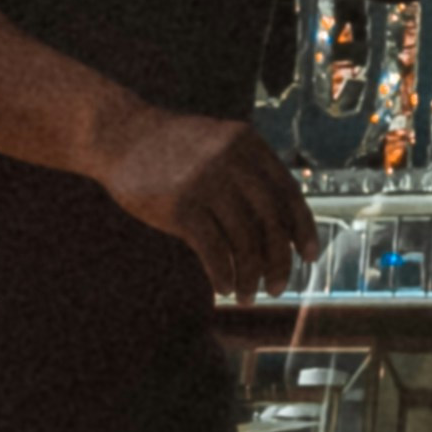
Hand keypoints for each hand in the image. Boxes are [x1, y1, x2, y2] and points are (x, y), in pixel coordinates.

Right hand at [98, 101, 309, 298]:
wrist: (123, 136)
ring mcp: (206, 182)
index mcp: (248, 143)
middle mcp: (232, 160)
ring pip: (244, 240)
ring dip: (249, 275)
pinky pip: (213, 250)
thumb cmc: (174, 147)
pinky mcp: (180, 206)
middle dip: (278, 261)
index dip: (302, 228)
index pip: (288, 192)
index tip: (308, 257)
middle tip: (277, 288)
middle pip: (270, 221)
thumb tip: (279, 222)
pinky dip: (223, 274)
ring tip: (247, 295)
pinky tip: (224, 288)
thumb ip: (248, 171)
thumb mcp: (220, 144)